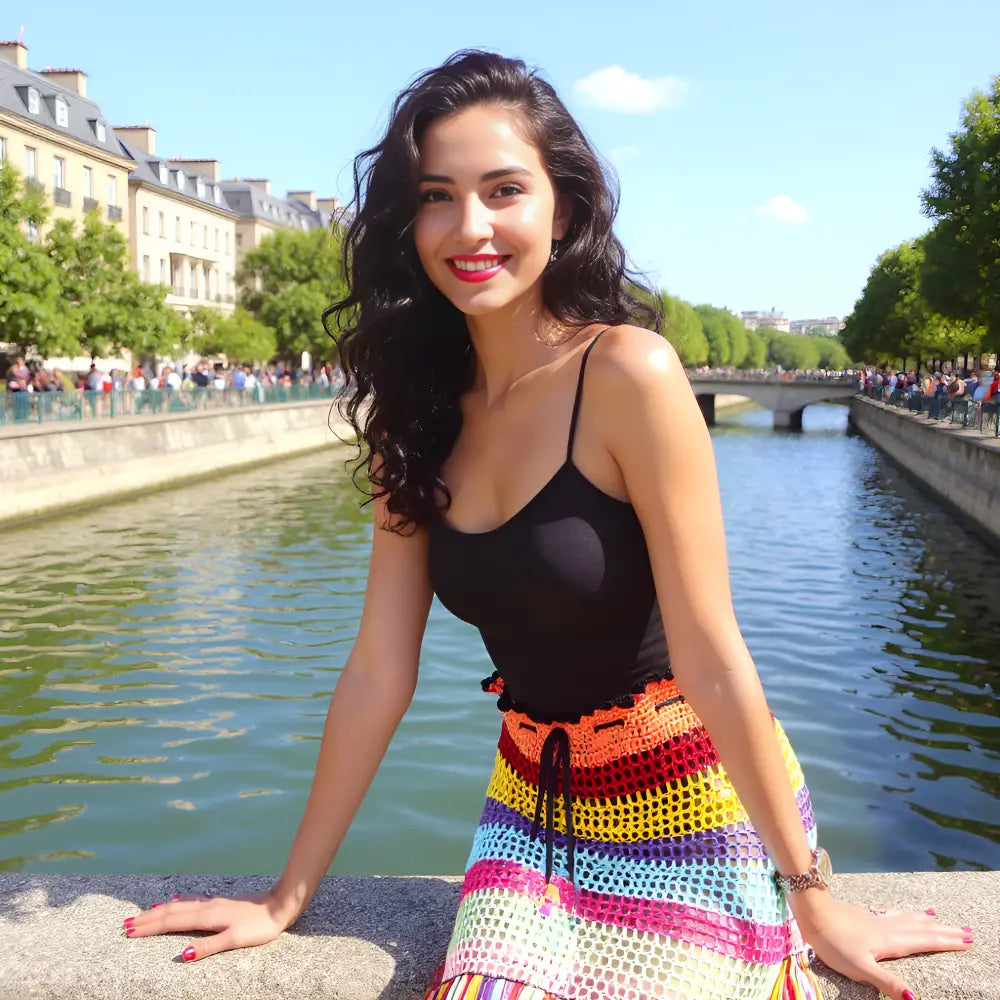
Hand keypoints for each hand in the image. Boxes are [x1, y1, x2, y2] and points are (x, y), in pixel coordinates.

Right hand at [121, 891, 294, 962]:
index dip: (149, 927)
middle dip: (148, 918)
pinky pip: (192, 901)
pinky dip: (179, 902)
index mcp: (206, 916)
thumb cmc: (260, 926)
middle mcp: (206, 906)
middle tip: (126, 924)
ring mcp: (214, 902)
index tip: (129, 931)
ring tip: (144, 913)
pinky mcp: (221, 902)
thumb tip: (179, 956)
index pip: (171, 922)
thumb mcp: (234, 939)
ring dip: (160, 910)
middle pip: (171, 911)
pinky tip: (177, 899)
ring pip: (180, 905)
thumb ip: (207, 946)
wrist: (280, 904)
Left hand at [792, 896, 973, 999]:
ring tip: (937, 916)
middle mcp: (887, 928)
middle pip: (921, 929)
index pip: (924, 942)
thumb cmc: (834, 942)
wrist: (813, 912)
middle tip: (965, 930)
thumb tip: (915, 999)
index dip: (945, 942)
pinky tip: (901, 912)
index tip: (966, 940)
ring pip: (906, 919)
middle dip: (943, 931)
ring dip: (924, 920)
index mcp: (890, 942)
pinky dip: (903, 913)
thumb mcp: (861, 968)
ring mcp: (875, 919)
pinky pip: (892, 913)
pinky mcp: (864, 915)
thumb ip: (887, 983)